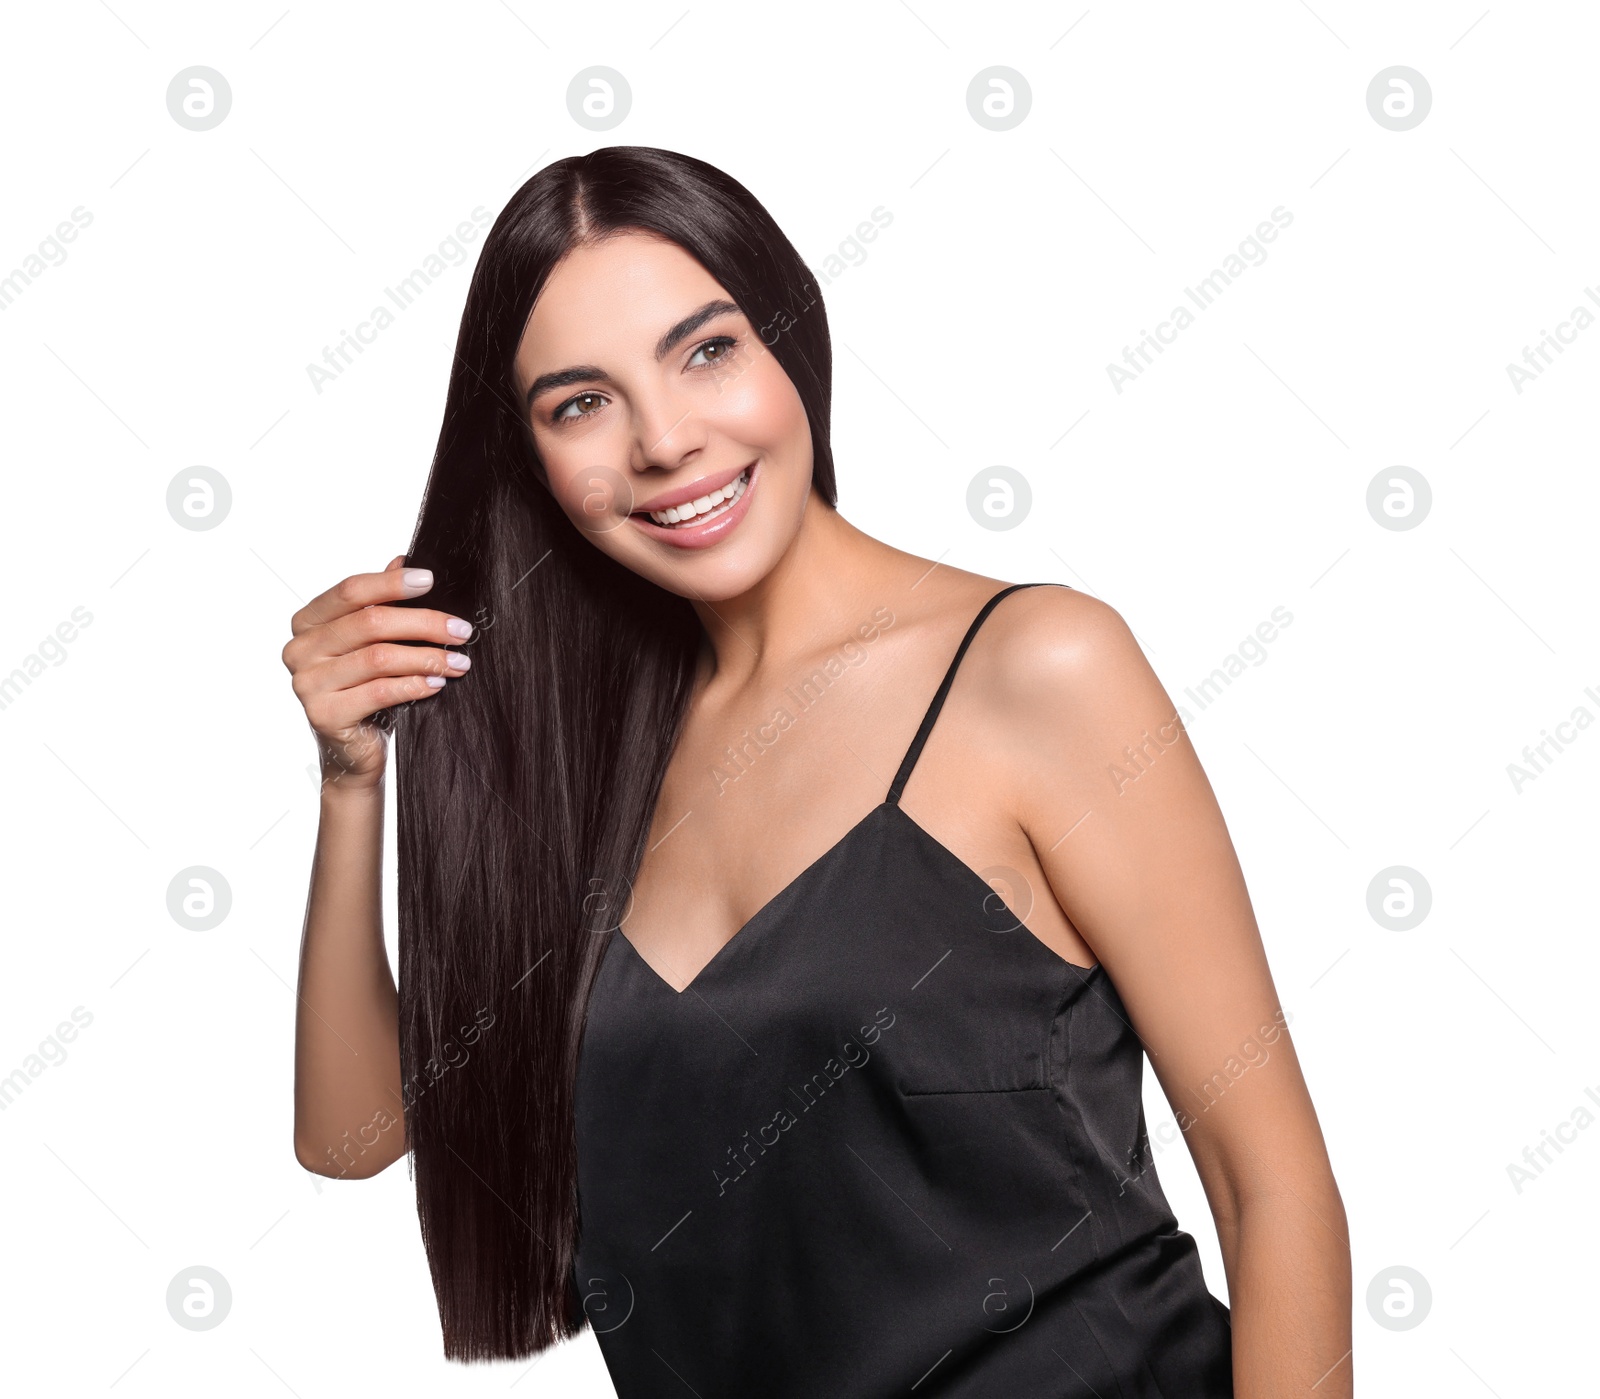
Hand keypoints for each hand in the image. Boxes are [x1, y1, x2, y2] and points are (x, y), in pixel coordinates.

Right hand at [281, 555, 472, 790]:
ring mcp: (307, 683)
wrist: (353, 751)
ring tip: (458, 661)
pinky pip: (380, 691)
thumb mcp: (373, 643)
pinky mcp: (324, 714)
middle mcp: (299, 650)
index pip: (350, 591)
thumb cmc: (364, 690)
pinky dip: (415, 684)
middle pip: (370, 623)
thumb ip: (380, 603)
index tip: (431, 579)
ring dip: (427, 657)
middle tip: (461, 630)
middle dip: (424, 623)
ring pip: (379, 658)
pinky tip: (437, 683)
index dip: (391, 583)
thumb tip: (402, 560)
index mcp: (307, 622)